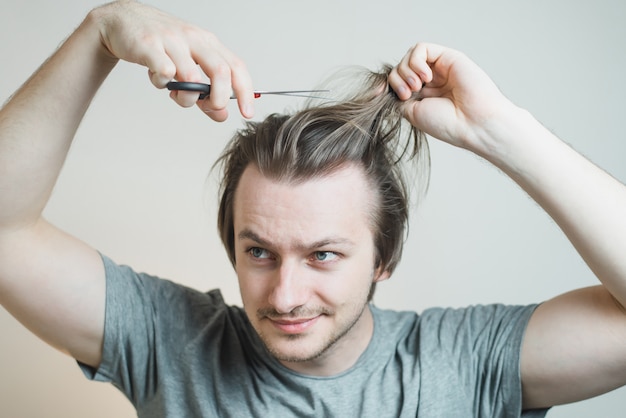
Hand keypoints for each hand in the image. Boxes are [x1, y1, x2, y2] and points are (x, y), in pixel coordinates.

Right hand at [93, 0, 253, 120]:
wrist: (122, 22)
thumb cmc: (160, 46)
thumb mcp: (189, 65)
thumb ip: (205, 92)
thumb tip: (222, 115)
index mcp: (208, 43)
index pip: (236, 67)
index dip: (245, 92)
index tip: (247, 112)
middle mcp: (194, 38)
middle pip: (221, 70)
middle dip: (219, 98)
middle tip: (213, 108)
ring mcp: (172, 40)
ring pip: (191, 77)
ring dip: (186, 96)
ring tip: (176, 93)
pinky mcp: (149, 45)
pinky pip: (164, 70)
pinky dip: (163, 83)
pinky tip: (160, 80)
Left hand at [388, 43, 515, 153]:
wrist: (473, 124)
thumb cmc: (448, 123)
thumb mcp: (413, 113)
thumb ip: (399, 97)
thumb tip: (385, 88)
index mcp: (423, 96)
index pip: (397, 81)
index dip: (386, 84)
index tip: (378, 94)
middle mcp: (431, 81)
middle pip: (400, 68)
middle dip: (396, 80)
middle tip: (408, 94)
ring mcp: (439, 68)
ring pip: (409, 57)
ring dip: (405, 71)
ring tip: (417, 87)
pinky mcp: (448, 57)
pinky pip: (421, 48)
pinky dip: (416, 62)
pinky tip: (426, 77)